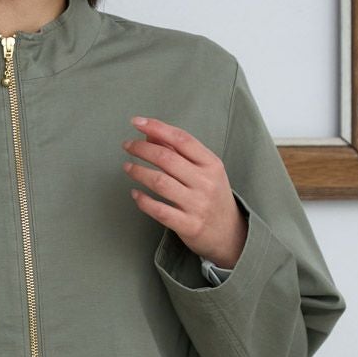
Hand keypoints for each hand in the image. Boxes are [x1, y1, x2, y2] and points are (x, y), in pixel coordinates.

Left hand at [121, 116, 247, 267]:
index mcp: (211, 164)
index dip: (157, 128)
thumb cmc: (212, 196)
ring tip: (127, 167)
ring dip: (139, 172)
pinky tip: (135, 194)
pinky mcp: (189, 225)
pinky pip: (160, 211)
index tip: (137, 122)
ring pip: (160, 183)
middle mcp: (206, 182)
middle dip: (142, 149)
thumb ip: (178, 152)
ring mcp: (198, 205)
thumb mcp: (204, 171)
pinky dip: (143, 201)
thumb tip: (150, 134)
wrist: (230, 234)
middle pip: (167, 159)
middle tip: (127, 145)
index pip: (182, 139)